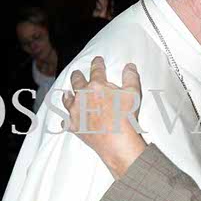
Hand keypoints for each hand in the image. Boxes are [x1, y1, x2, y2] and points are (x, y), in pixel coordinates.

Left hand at [62, 57, 146, 178]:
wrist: (116, 140)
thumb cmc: (125, 117)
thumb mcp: (134, 93)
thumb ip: (131, 77)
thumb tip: (130, 66)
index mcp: (97, 86)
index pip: (96, 70)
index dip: (97, 63)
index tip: (97, 59)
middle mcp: (82, 96)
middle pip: (77, 82)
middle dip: (77, 76)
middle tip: (77, 73)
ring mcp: (76, 111)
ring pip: (67, 100)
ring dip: (67, 95)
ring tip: (67, 92)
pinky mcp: (74, 126)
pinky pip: (66, 121)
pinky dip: (66, 119)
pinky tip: (67, 119)